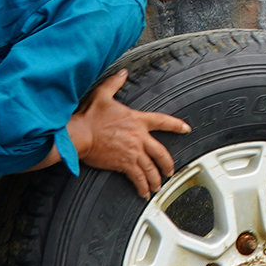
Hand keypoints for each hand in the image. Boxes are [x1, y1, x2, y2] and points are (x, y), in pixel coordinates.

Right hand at [68, 69, 190, 197]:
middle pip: (161, 153)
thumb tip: (122, 73)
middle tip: (170, 171)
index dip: (176, 125)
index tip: (186, 129)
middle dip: (168, 164)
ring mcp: (133, 152)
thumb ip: (114, 83)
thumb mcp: (102, 95)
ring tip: (158, 185)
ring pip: (152, 168)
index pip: (162, 122)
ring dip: (156, 178)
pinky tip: (144, 192)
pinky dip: (142, 187)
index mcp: (137, 120)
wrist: (80, 134)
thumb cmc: (89, 117)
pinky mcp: (124, 164)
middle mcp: (139, 137)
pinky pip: (138, 178)